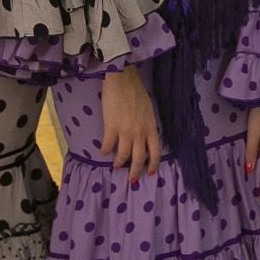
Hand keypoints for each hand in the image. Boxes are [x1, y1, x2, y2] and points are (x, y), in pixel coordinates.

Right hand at [100, 65, 159, 183]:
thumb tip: (144, 134)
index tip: (150, 173)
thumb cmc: (135, 91)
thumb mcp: (148, 109)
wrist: (122, 79)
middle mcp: (139, 132)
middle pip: (139, 158)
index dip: (153, 164)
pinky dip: (105, 150)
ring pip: (123, 155)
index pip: (155, 151)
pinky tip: (104, 151)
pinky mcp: (111, 127)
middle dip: (135, 172)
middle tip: (132, 180)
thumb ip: (147, 124)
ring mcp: (125, 131)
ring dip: (119, 162)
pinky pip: (108, 145)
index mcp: (150, 127)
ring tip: (116, 166)